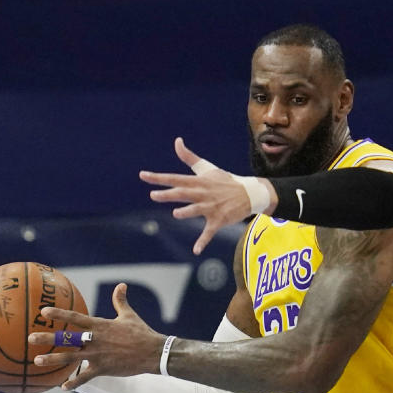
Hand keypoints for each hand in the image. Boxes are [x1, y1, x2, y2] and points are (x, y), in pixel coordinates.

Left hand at [28, 283, 164, 389]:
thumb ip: (120, 301)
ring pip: (70, 358)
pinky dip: (74, 383)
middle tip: (30, 338)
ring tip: (37, 361)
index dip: (59, 314)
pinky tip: (62, 387)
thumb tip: (121, 285)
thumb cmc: (141, 332)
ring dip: (52, 360)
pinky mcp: (103, 369)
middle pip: (67, 338)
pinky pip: (85, 377)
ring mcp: (98, 355)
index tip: (43, 312)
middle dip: (47, 338)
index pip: (75, 318)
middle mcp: (95, 340)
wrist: (153, 352)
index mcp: (100, 325)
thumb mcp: (129, 315)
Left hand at [140, 137, 265, 254]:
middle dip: (169, 194)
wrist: (249, 193)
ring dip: (187, 212)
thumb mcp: (207, 167)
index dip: (159, 178)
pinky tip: (196, 250)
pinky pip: (209, 232)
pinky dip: (203, 241)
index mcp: (198, 182)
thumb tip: (177, 141)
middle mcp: (203, 193)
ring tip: (176, 214)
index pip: (175, 178)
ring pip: (197, 210)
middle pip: (184, 193)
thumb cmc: (224, 181)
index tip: (143, 176)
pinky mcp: (219, 219)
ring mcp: (211, 207)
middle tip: (153, 195)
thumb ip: (189, 157)